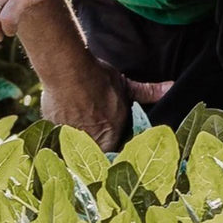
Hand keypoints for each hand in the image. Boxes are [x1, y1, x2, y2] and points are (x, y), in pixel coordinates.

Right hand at [41, 61, 171, 152]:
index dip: (117, 149)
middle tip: (96, 132)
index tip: (116, 142)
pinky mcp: (52, 129)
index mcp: (111, 133)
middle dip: (96, 146)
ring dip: (79, 137)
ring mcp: (69, 136)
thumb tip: (170, 86)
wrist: (67, 70)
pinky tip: (66, 117)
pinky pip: (59, 134)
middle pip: (95, 150)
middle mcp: (91, 139)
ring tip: (80, 123)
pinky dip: (62, 128)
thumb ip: (148, 92)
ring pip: (76, 144)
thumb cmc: (97, 77)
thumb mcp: (125, 85)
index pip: (116, 151)